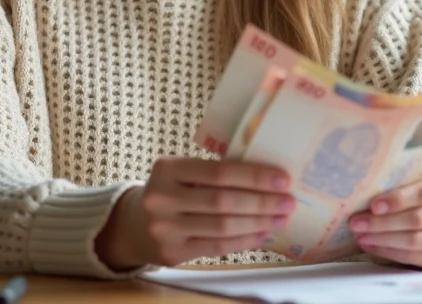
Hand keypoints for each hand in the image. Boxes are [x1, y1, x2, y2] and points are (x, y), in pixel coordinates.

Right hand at [95, 157, 296, 269]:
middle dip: (262, 202)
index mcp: (167, 168)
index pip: (218, 172)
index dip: (253, 176)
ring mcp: (164, 228)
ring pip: (222, 226)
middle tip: (288, 201)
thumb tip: (267, 177)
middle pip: (222, 201)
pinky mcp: (171, 253)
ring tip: (280, 218)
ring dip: (258, 223)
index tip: (282, 179)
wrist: (133, 224)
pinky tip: (262, 233)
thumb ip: (213, 173)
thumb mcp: (181, 173)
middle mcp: (161, 198)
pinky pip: (217, 247)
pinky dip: (244, 240)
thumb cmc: (171, 192)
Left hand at [348, 169, 421, 270]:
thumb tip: (364, 187)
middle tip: (357, 222)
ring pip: (415, 240)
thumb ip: (406, 180)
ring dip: (383, 239)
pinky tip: (372, 246)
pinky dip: (389, 252)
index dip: (397, 199)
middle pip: (418, 219)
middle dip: (383, 222)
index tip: (373, 205)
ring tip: (360, 235)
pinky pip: (415, 258)